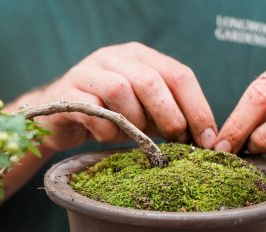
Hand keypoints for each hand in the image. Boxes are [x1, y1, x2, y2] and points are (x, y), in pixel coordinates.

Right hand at [18, 42, 216, 151]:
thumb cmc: (108, 115)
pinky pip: (93, 111)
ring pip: (120, 90)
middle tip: (176, 140)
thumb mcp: (143, 113)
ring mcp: (87, 72)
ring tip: (132, 136)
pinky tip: (107, 137)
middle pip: (151, 80)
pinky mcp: (66, 93)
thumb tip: (203, 139)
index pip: (178, 74)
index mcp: (139, 56)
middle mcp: (114, 57)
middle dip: (170, 115)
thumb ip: (168, 116)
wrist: (57, 117)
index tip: (208, 138)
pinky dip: (106, 130)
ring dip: (134, 121)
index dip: (197, 107)